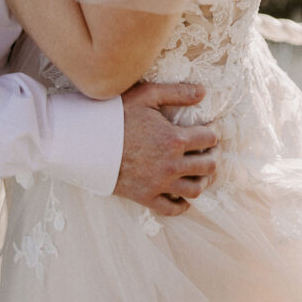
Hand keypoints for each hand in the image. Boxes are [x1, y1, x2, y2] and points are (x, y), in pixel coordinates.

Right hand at [114, 82, 218, 216]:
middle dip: (214, 156)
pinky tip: (183, 195)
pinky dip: (183, 204)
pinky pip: (173, 209)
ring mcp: (159, 184)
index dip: (214, 132)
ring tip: (202, 172)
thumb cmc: (116, 114)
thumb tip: (203, 92)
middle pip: (208, 166)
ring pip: (195, 190)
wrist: (88, 141)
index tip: (211, 129)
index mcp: (174, 139)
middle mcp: (171, 165)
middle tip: (211, 150)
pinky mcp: (146, 197)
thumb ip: (177, 92)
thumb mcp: (146, 95)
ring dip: (204, 180)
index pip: (209, 138)